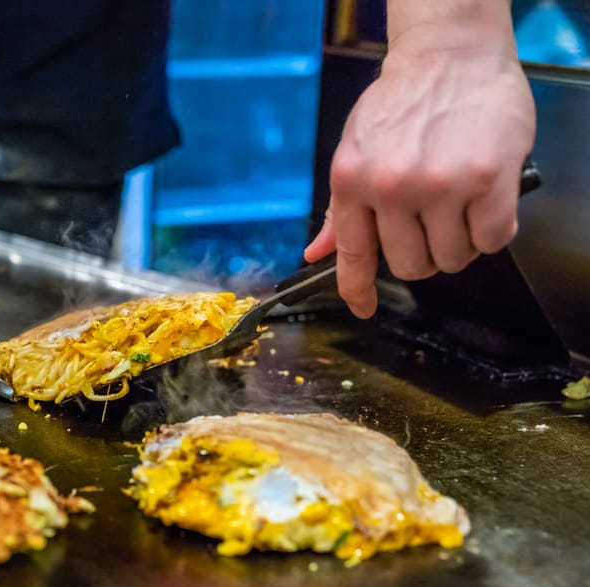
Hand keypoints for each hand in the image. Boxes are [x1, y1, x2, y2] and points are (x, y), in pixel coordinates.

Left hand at [305, 42, 535, 317]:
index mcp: (351, 181)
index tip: (362, 308)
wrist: (449, 56)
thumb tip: (316, 255)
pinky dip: (493, 229)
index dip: (357, 290)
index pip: (352, 255)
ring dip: (461, 242)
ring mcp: (440, 185)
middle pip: (410, 266)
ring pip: (452, 258)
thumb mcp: (355, 150)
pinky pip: (492, 239)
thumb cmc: (402, 103)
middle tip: (434, 223)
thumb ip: (340, 209)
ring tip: (460, 205)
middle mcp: (391, 187)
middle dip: (425, 254)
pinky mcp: (488, 179)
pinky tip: (486, 201)